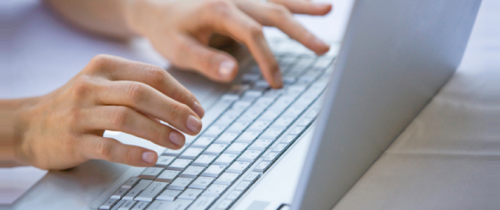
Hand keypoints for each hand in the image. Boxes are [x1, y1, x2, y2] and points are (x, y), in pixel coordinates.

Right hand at [12, 55, 203, 169]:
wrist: (29, 125)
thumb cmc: (79, 106)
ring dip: (158, 131)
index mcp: (106, 67)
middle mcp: (92, 85)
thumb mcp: (105, 85)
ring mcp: (80, 112)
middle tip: (195, 127)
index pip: (153, 75)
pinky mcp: (72, 139)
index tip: (198, 111)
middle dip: (175, 111)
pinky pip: (108, 145)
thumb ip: (139, 89)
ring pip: (126, 118)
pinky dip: (133, 152)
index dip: (180, 93)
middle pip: (142, 94)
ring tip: (179, 142)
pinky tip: (152, 158)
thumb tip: (183, 106)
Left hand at [125, 0, 331, 87]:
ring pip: (277, 0)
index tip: (276, 82)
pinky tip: (307, 3)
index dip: (267, 58)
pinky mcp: (241, 0)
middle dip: (300, 32)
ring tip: (328, 9)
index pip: (252, 34)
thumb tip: (233, 72)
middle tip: (323, 49)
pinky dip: (289, 0)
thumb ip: (206, 60)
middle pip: (274, 12)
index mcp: (219, 9)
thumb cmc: (166, 28)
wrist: (155, 7)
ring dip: (303, 7)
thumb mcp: (178, 48)